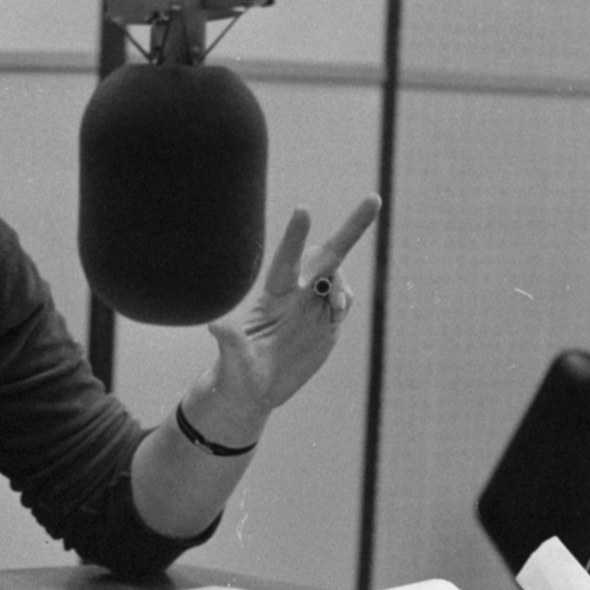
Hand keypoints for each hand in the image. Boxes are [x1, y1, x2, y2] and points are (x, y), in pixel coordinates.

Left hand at [205, 193, 380, 412]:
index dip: (295, 236)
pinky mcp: (327, 321)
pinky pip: (344, 300)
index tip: (302, 209)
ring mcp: (312, 305)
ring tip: (334, 307)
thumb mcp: (233, 360)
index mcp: (271, 296)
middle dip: (351, 228)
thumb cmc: (236, 372)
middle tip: (374, 199)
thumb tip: (215, 326)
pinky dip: (345, 300)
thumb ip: (231, 342)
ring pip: (337, 276)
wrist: (255, 389)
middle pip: (326, 254)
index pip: (286, 260)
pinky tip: (335, 314)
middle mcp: (295, 293)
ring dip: (341, 285)